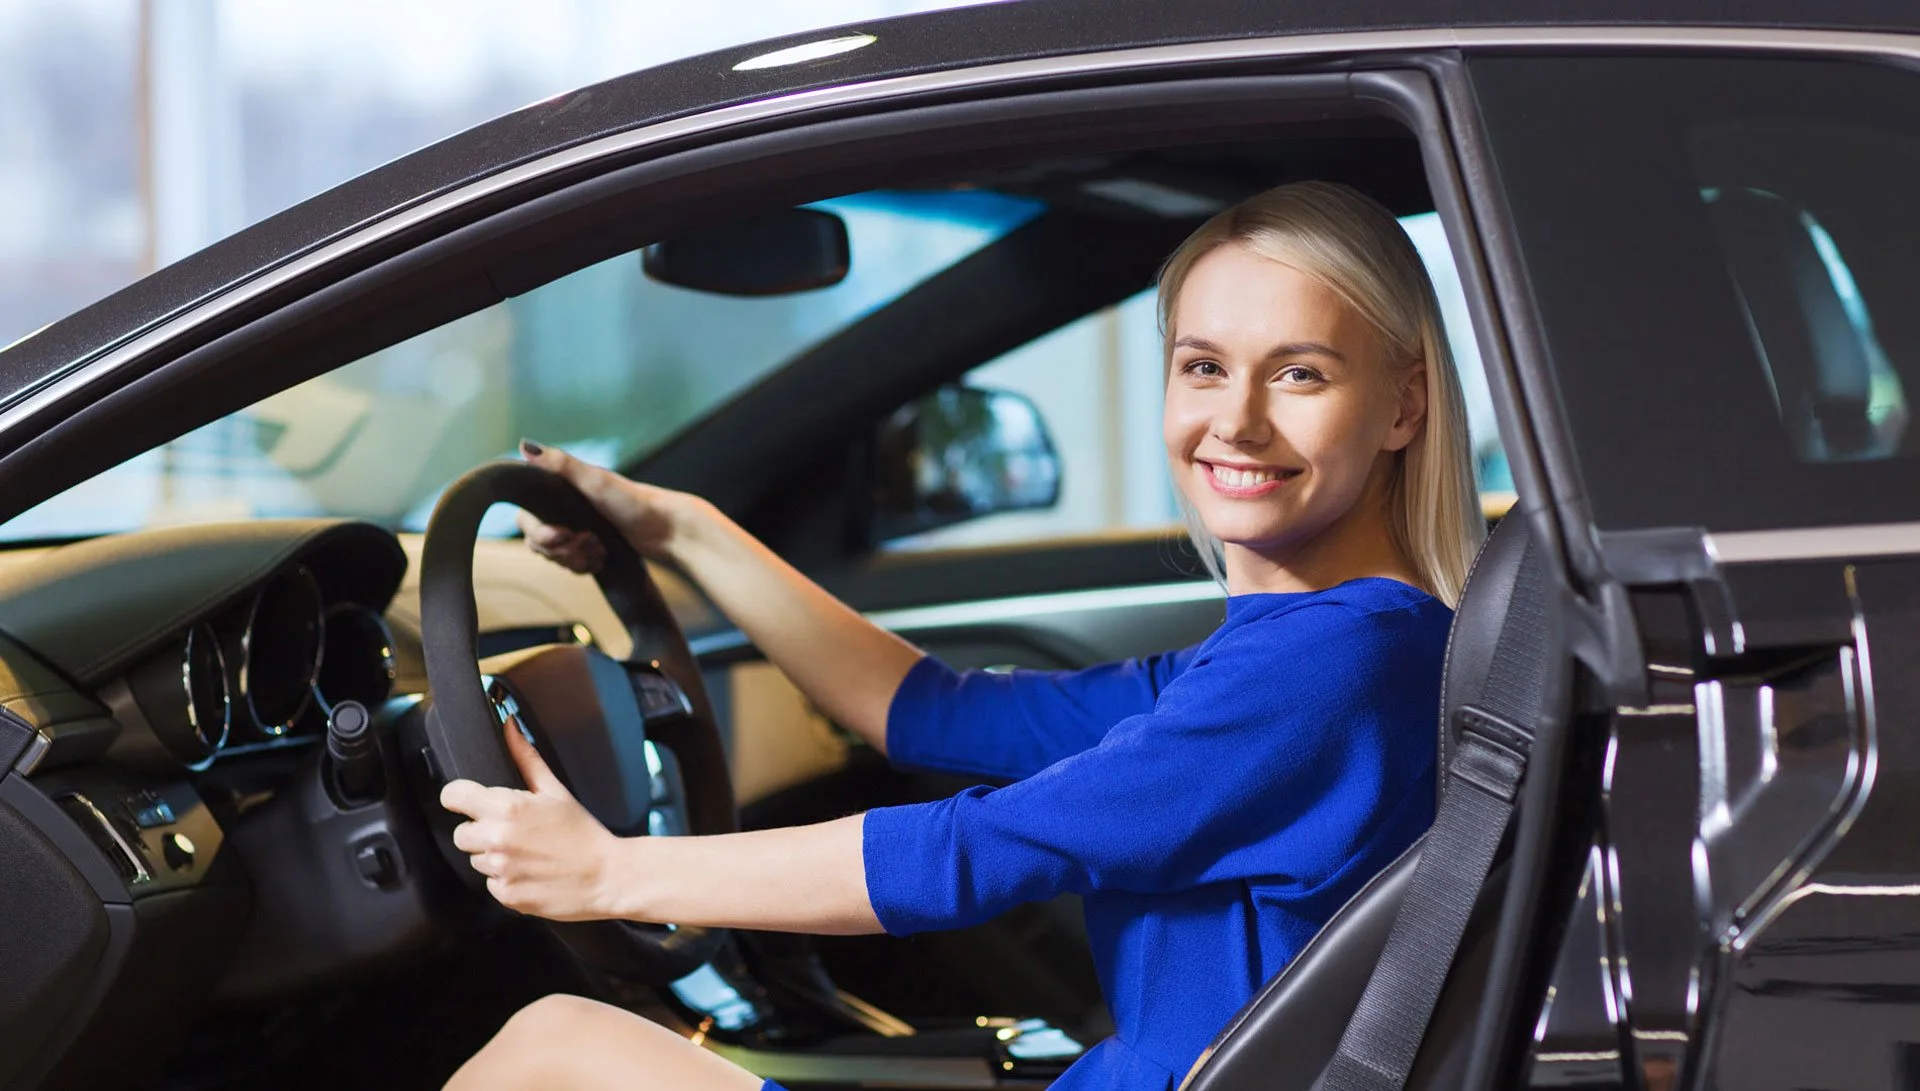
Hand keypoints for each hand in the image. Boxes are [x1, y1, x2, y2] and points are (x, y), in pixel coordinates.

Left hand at [439, 718, 626, 921]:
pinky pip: (490, 884)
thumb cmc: (583, 832)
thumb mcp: (555, 791)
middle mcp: (497, 839)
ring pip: (475, 860)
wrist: (607, 876)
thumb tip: (509, 726)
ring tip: (526, 854)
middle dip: (480, 832)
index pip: (453, 796)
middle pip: (460, 834)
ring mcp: (500, 870)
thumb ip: (525, 758)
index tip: (470, 803)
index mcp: (507, 808)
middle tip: (512, 832)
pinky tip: (529, 873)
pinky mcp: (506, 895)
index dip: (459, 798)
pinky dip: (506, 880)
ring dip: (493, 857)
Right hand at [514, 439, 699, 571]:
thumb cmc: (636, 502)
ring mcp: (577, 528)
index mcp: (561, 489)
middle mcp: (565, 507)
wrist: (669, 530)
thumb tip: (525, 445)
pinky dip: (585, 566)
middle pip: (539, 542)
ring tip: (600, 551)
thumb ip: (560, 465)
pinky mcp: (590, 545)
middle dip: (562, 550)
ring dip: (575, 559)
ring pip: (555, 556)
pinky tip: (602, 560)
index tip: (564, 535)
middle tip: (590, 543)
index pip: (526, 520)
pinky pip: (571, 565)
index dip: (541, 534)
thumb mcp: (596, 482)